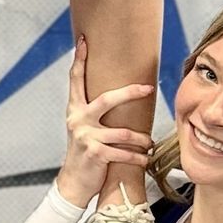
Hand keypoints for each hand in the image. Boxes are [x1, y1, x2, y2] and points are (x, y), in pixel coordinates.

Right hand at [58, 41, 153, 205]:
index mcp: (75, 109)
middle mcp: (78, 119)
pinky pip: (125, 153)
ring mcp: (86, 136)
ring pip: (123, 132)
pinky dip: (138, 157)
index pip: (76, 79)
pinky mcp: (95, 153)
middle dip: (130, 92)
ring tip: (149, 143)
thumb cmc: (85, 152)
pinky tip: (145, 159)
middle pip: (107, 99)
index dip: (79, 59)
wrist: (73, 182)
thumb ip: (95, 112)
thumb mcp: (84, 128)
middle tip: (149, 88)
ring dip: (141, 139)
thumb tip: (117, 94)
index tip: (83, 41)